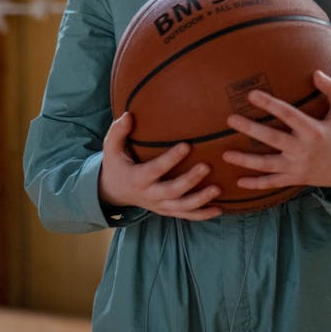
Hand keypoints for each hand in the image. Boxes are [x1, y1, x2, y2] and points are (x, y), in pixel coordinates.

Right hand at [98, 113, 221, 220]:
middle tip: (207, 166)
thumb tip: (128, 116)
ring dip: (201, 200)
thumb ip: (118, 132)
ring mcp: (160, 205)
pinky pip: (186, 216)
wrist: (114, 192)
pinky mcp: (167, 210)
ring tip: (218, 189)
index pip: (156, 169)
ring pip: (182, 207)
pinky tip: (218, 209)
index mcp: (137, 178)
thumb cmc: (116, 165)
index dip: (171, 159)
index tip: (187, 145)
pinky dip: (202, 214)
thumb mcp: (111, 148)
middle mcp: (150, 195)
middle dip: (190, 180)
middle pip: (172, 191)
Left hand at [222, 70, 330, 194]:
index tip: (251, 95)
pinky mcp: (294, 179)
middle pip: (272, 139)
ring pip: (267, 165)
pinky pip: (272, 183)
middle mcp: (303, 150)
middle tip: (230, 119)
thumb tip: (316, 72)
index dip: (269, 104)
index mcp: (313, 130)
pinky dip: (256, 184)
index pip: (287, 114)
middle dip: (250, 129)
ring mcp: (297, 167)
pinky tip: (239, 182)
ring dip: (245, 160)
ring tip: (225, 154)